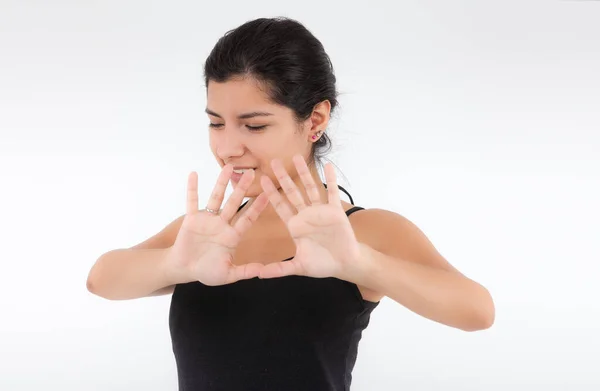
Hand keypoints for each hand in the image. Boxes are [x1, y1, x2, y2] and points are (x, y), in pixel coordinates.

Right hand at [165, 165, 268, 285]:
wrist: (184, 270)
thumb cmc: (207, 272)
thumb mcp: (228, 274)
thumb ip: (244, 271)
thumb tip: (262, 271)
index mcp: (233, 236)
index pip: (248, 218)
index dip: (257, 207)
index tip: (268, 195)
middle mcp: (222, 224)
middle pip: (235, 203)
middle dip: (243, 189)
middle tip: (252, 173)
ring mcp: (207, 220)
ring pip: (216, 198)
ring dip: (222, 183)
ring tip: (229, 167)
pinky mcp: (192, 219)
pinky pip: (192, 201)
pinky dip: (192, 188)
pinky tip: (194, 174)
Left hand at [258, 155, 360, 279]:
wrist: (344, 264)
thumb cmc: (322, 264)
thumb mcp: (298, 267)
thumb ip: (279, 269)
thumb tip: (258, 275)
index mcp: (295, 226)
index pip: (280, 206)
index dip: (271, 193)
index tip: (261, 179)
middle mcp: (306, 215)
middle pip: (292, 192)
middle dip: (283, 178)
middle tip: (273, 161)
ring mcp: (320, 211)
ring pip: (310, 188)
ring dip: (304, 173)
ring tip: (297, 157)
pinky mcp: (335, 211)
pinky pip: (332, 193)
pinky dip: (330, 179)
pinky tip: (328, 166)